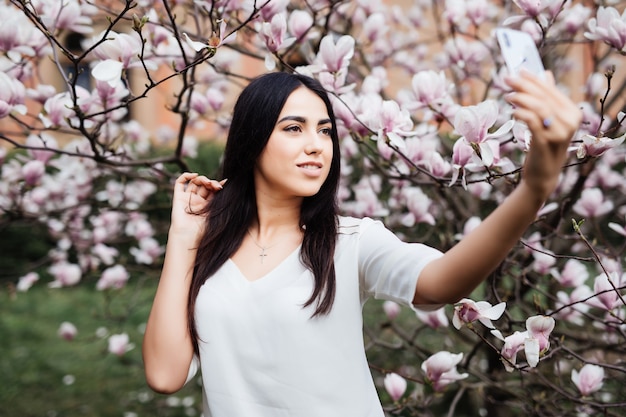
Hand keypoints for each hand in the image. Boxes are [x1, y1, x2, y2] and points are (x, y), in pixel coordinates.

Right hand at [169, 172, 225, 242]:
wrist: (188, 235)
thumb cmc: (202, 229)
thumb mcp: (215, 213)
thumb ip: (220, 201)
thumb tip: (228, 187)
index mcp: (206, 206)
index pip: (212, 191)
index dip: (218, 185)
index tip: (225, 182)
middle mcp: (197, 201)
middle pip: (204, 186)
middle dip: (211, 182)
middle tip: (216, 186)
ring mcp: (187, 198)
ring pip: (194, 182)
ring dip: (202, 179)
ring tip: (207, 182)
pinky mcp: (178, 197)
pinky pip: (180, 183)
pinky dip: (186, 176)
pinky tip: (194, 175)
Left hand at [505, 70, 581, 200]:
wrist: (543, 175)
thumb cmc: (544, 145)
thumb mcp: (548, 121)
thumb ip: (549, 98)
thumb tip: (546, 74)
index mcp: (572, 112)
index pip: (551, 90)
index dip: (534, 80)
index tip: (519, 71)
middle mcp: (570, 121)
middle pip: (544, 97)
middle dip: (524, 85)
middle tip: (507, 79)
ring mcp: (560, 132)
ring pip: (539, 107)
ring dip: (521, 98)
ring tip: (507, 96)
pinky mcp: (546, 142)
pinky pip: (533, 122)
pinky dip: (521, 113)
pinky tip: (512, 111)